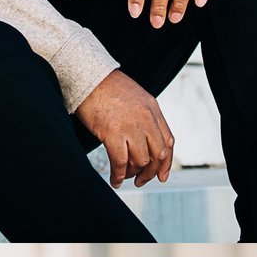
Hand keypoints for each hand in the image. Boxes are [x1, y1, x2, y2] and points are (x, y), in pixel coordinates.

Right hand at [76, 69, 174, 188]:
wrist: (88, 75)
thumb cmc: (106, 87)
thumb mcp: (136, 98)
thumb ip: (144, 117)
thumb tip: (144, 140)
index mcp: (153, 110)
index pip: (168, 142)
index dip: (166, 162)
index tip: (162, 175)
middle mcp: (146, 119)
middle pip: (158, 155)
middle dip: (151, 172)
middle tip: (141, 181)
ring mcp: (131, 127)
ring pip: (141, 161)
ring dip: (133, 173)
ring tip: (125, 176)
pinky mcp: (113, 133)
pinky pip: (121, 162)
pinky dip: (119, 175)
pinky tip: (115, 180)